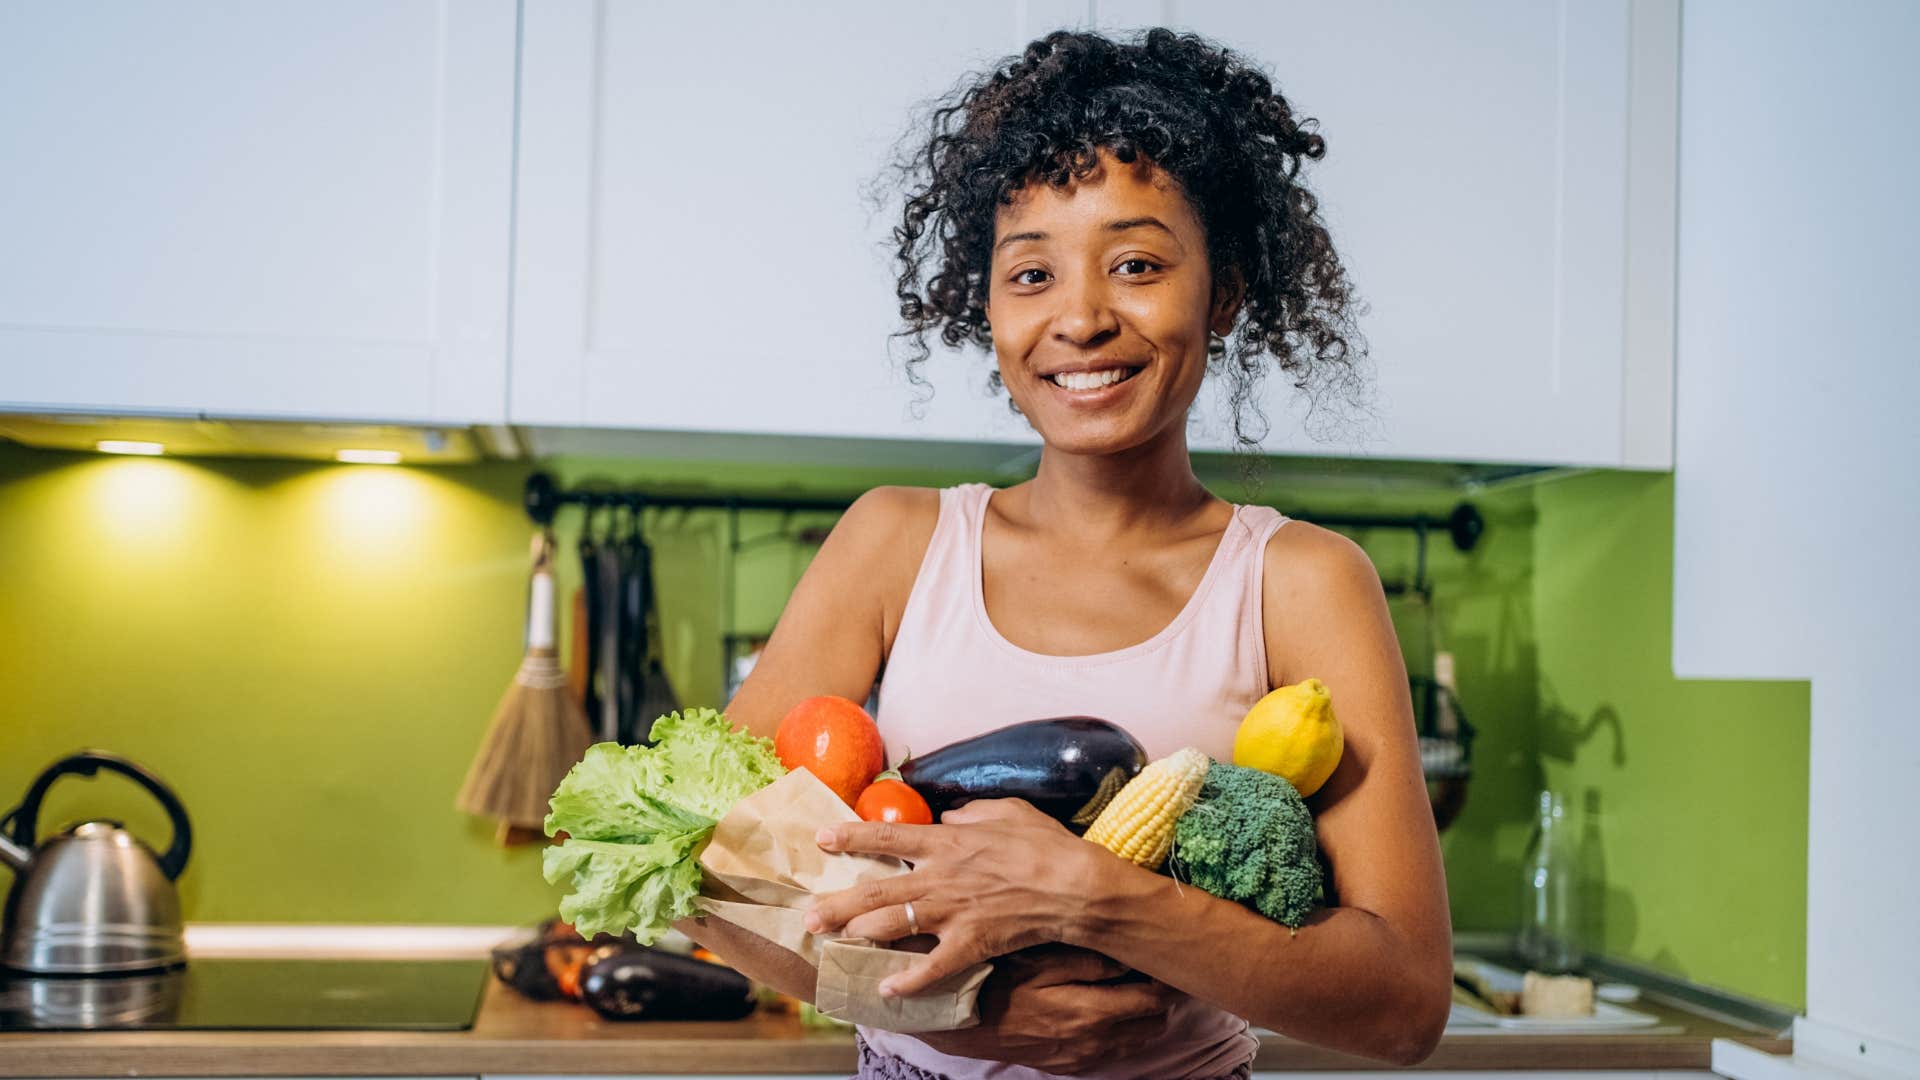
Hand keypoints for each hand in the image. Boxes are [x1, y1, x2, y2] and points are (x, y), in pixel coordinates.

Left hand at [805, 798, 1108, 996]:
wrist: (1074, 886)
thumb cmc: (1045, 845)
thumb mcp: (1007, 811)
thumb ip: (972, 812)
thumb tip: (949, 815)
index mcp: (948, 841)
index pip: (888, 836)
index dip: (851, 836)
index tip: (823, 839)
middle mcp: (940, 876)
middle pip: (877, 889)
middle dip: (838, 902)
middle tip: (808, 914)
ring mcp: (952, 912)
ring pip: (892, 925)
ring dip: (858, 934)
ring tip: (831, 943)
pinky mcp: (970, 942)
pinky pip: (932, 966)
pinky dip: (909, 981)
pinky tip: (886, 989)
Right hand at [914, 945, 1181, 1072]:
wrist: (963, 1023)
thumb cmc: (999, 982)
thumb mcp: (1040, 961)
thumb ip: (1088, 961)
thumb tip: (1130, 958)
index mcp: (1092, 1012)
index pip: (1152, 998)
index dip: (1167, 978)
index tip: (1169, 957)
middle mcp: (1095, 1041)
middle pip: (1153, 1022)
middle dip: (1161, 996)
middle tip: (1155, 967)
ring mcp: (1083, 1057)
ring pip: (1137, 1040)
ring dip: (1144, 1015)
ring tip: (1135, 985)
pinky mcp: (1070, 1066)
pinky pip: (1114, 1052)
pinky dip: (1122, 1031)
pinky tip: (1109, 1008)